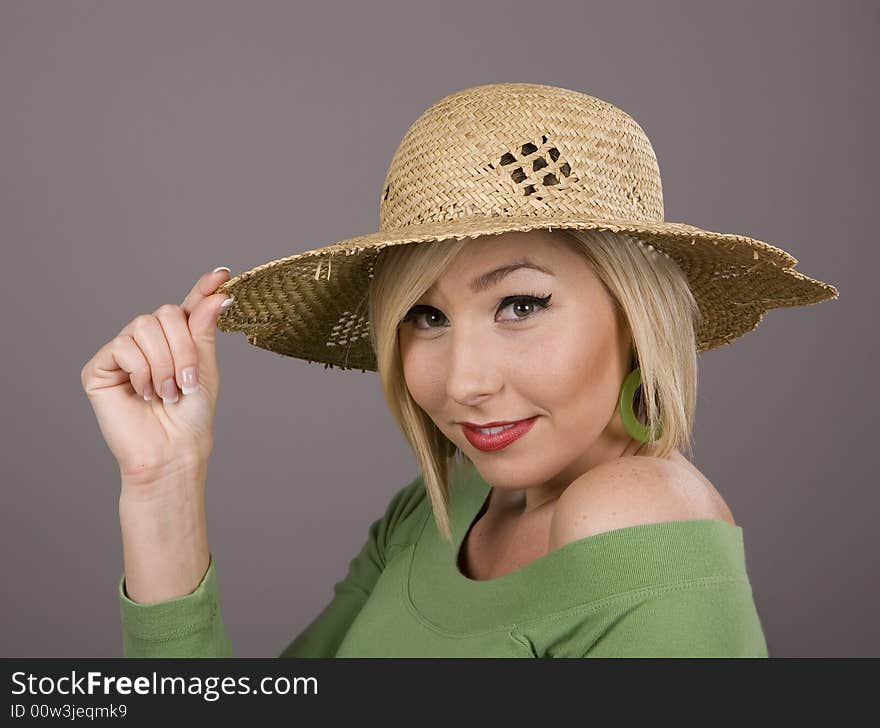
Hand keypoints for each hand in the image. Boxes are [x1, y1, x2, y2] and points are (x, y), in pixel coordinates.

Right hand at [81, 268, 234, 485]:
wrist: (172, 450)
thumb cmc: (190, 417)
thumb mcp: (204, 369)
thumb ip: (204, 330)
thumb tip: (217, 294)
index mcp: (178, 340)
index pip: (189, 306)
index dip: (204, 288)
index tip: (222, 275)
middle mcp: (149, 341)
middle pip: (165, 313)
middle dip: (183, 348)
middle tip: (186, 383)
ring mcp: (123, 352)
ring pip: (144, 327)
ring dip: (164, 364)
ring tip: (166, 393)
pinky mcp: (100, 367)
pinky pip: (123, 346)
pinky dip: (141, 370)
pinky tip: (143, 393)